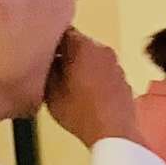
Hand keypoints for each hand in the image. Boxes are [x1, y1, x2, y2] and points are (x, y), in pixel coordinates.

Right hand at [44, 29, 139, 150]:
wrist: (113, 133)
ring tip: (70, 86)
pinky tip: (88, 95)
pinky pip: (105, 72)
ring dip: (81, 66)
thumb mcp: (50, 91)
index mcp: (82, 46)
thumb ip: (46, 68)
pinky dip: (95, 78)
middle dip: (65, 54)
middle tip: (52, 71)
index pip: (61, 31)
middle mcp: (102, 49)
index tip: (40, 55)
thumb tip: (46, 59)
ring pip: (93, 58)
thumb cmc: (78, 111)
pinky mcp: (124, 80)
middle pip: (78, 44)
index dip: (49, 42)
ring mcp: (116, 64)